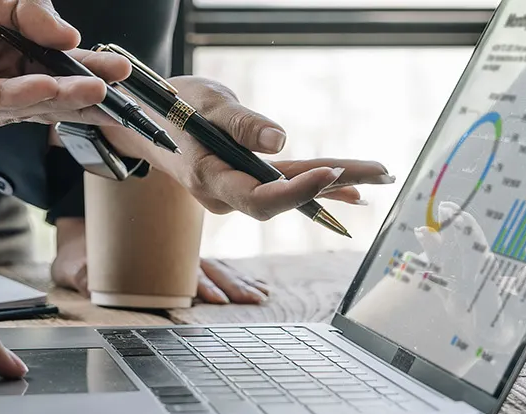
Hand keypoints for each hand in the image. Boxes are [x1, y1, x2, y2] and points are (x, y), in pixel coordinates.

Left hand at [0, 0, 130, 143]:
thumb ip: (19, 7)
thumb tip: (63, 33)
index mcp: (0, 50)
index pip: (55, 63)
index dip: (89, 67)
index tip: (123, 70)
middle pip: (48, 92)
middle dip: (86, 93)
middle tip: (121, 91)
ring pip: (23, 105)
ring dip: (61, 99)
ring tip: (95, 92)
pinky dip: (19, 99)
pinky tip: (45, 89)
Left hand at [50, 219, 269, 304]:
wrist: (82, 233)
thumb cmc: (81, 252)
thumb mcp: (74, 262)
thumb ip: (80, 272)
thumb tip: (86, 278)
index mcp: (150, 253)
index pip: (180, 270)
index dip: (201, 285)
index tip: (219, 298)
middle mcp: (170, 253)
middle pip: (208, 270)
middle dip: (233, 285)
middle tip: (254, 299)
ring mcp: (179, 257)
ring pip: (217, 270)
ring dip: (240, 283)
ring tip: (262, 296)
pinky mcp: (183, 262)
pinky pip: (215, 270)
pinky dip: (237, 278)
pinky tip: (258, 288)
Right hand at [102, 76, 394, 220]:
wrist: (146, 120)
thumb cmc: (171, 107)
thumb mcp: (205, 103)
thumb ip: (241, 124)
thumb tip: (281, 140)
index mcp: (208, 178)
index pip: (259, 197)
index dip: (297, 191)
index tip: (330, 172)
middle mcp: (223, 195)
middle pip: (283, 198)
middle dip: (333, 186)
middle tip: (379, 174)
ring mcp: (233, 191)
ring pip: (286, 192)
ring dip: (332, 185)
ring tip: (375, 178)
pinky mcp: (241, 181)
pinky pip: (281, 186)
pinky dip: (314, 184)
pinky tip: (348, 189)